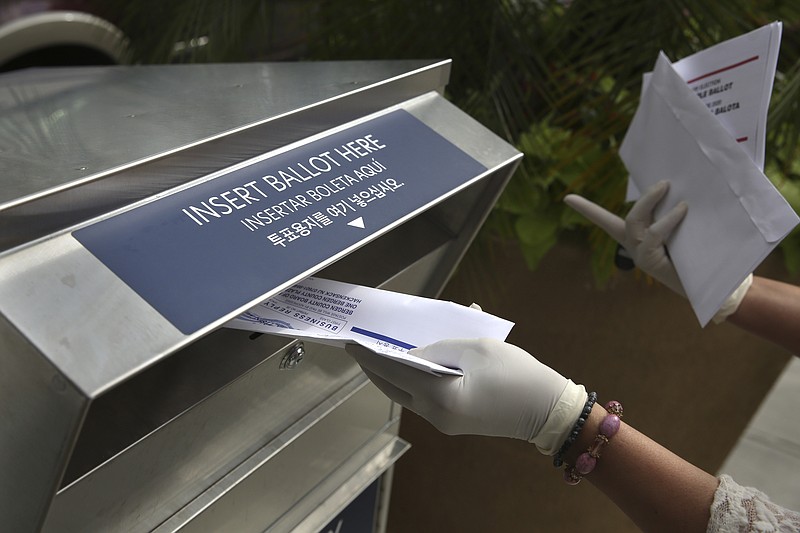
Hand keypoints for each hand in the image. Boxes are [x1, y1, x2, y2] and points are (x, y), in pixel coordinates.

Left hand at [347, 338, 586, 453]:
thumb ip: (439, 349)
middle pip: (393, 388)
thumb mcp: (476, 349)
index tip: (351, 343)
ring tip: (380, 354)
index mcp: (439, 395)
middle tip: (359, 349)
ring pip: (406, 395)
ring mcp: (443, 422)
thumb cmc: (516, 374)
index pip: (393, 371)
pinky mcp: (454, 422)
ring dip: (392, 375)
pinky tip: (412, 365)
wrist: (548, 410)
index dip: (370, 355)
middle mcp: (435, 414)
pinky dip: (413, 381)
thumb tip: (413, 354)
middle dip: (374, 368)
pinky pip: (423, 399)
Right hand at [564, 180, 687, 294]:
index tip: (567, 198)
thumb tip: (679, 193)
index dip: (586, 210)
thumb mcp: (681, 234)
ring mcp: (640, 256)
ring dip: (650, 202)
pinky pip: (653, 235)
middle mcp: (634, 248)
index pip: (606, 222)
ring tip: (668, 188)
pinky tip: (683, 210)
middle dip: (643, 198)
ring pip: (635, 223)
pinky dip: (667, 220)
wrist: (709, 289)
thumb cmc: (697, 259)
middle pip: (628, 219)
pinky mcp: (649, 263)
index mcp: (636, 240)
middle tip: (664, 183)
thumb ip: (674, 218)